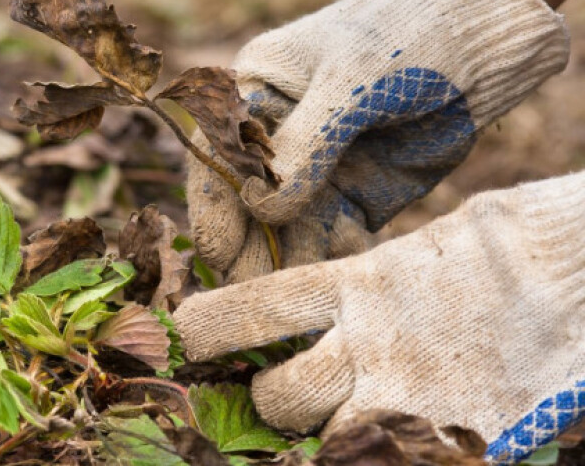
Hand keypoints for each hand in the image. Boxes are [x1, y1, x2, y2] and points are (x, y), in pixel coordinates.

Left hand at [176, 171, 584, 464]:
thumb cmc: (510, 249)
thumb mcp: (423, 247)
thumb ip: (364, 283)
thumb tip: (322, 307)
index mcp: (361, 283)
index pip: (255, 308)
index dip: (209, 327)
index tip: (182, 336)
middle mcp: (374, 343)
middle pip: (279, 398)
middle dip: (272, 404)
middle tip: (285, 395)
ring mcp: (412, 394)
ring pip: (323, 442)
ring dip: (320, 440)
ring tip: (341, 420)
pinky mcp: (456, 436)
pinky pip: (386, 462)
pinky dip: (367, 456)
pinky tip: (380, 440)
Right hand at [187, 0, 568, 281]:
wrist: (484, 43)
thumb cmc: (407, 36)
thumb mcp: (351, 82)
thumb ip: (306, 145)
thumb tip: (262, 208)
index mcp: (251, 100)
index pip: (218, 167)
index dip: (217, 215)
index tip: (226, 263)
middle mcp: (274, 144)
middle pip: (245, 212)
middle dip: (250, 255)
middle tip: (259, 300)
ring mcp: (314, 175)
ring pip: (286, 236)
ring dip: (292, 267)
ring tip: (306, 292)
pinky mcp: (353, 200)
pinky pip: (334, 243)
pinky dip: (337, 262)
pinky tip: (348, 275)